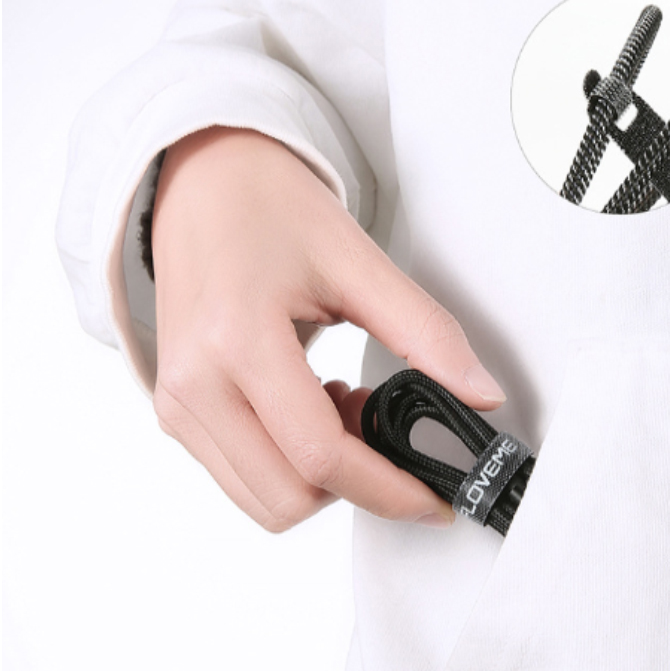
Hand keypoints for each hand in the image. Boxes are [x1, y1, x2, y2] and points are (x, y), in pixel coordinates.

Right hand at [151, 127, 505, 531]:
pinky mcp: (176, 409)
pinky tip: (313, 406)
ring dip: (321, 476)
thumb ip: (425, 334)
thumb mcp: (357, 262)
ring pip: (262, 499)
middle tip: (386, 425)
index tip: (434, 497)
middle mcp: (194, 385)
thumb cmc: (271, 207)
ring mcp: (177, 403)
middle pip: (289, 498)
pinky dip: (289, 462)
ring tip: (347, 407)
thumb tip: (481, 397)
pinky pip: (241, 474)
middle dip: (356, 483)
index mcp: (237, 339)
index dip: (388, 488)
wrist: (203, 180)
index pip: (318, 454)